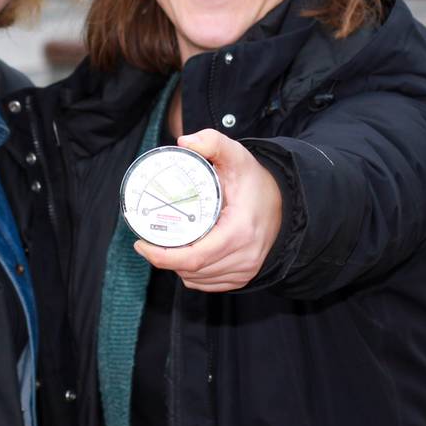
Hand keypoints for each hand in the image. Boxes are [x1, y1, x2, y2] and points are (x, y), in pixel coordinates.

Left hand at [133, 129, 281, 291]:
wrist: (284, 201)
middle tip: (147, 240)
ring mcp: (245, 270)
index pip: (194, 257)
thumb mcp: (236, 155)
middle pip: (191, 270)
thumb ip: (213, 142)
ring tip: (162, 247)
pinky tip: (183, 257)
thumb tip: (184, 142)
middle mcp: (244, 257)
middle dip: (163, 259)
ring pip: (197, 279)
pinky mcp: (244, 277)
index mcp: (239, 232)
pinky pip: (208, 284)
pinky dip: (192, 274)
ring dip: (176, 267)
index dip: (162, 256)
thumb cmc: (256, 180)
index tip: (142, 244)